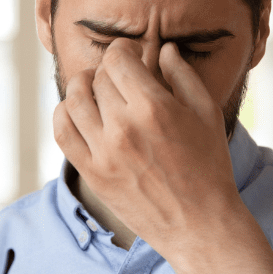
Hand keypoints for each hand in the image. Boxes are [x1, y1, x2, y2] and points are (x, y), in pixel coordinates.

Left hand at [53, 40, 241, 258]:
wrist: (199, 224)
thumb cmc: (210, 167)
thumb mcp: (206, 114)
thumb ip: (183, 76)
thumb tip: (164, 49)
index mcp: (154, 107)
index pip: (118, 59)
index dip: (123, 51)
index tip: (130, 56)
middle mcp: (124, 127)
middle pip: (98, 78)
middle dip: (109, 72)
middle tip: (120, 78)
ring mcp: (104, 152)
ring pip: (74, 100)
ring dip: (82, 87)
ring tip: (95, 90)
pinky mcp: (92, 173)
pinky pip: (62, 132)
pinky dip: (64, 114)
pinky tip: (77, 112)